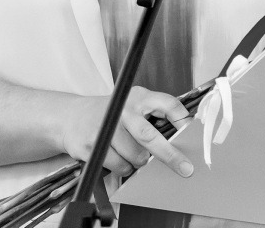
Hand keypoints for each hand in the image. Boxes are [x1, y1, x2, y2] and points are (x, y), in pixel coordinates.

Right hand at [59, 87, 194, 178]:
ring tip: (130, 152)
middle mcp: (122, 109)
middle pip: (150, 136)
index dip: (182, 119)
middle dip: (170, 155)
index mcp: (137, 97)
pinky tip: (117, 156)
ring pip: (136, 157)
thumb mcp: (132, 105)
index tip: (193, 135)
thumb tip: (182, 141)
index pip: (167, 104)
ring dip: (139, 161)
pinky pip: (120, 166)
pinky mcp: (94, 145)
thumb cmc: (111, 114)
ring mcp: (106, 127)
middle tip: (185, 168)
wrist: (71, 117)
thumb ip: (154, 116)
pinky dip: (124, 167)